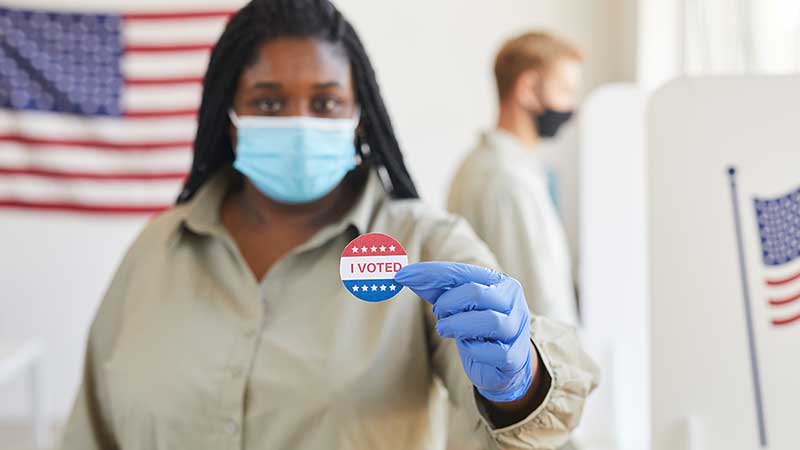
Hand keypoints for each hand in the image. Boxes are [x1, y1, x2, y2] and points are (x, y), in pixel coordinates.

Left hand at [395, 262, 533, 402]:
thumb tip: (403, 275)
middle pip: (475, 293)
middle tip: (438, 314)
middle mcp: (513, 301)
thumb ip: (435, 290)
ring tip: (445, 329)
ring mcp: (517, 329)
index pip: (461, 272)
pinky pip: (494, 351)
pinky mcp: (515, 357)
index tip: (402, 276)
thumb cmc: (478, 329)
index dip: (430, 273)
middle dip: (448, 304)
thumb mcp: (457, 306)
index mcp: (499, 282)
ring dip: (457, 325)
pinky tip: (469, 349)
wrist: (505, 366)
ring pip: (489, 320)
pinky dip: (474, 350)